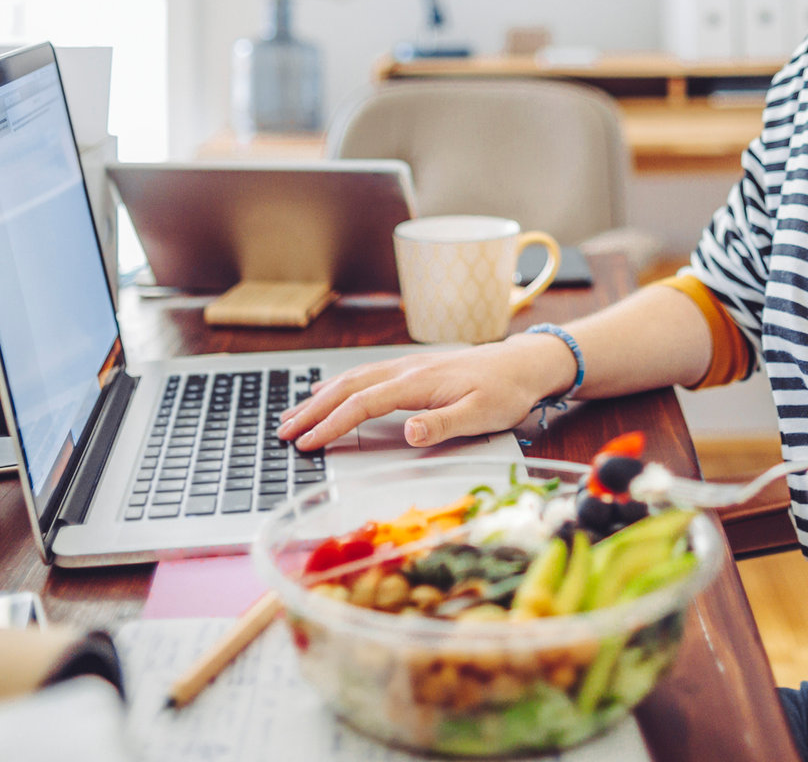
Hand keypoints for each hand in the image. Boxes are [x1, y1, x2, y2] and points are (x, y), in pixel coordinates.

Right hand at [275, 333, 576, 450]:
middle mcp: (406, 370)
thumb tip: (408, 431)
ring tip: (292, 414)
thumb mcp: (482, 414)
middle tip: (283, 432)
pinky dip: (338, 384)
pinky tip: (326, 391)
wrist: (524, 364)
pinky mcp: (412, 369)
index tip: (307, 443)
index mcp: (417, 382)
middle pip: (347, 388)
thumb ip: (443, 424)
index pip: (362, 404)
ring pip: (352, 379)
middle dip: (313, 410)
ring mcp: (407, 367)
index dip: (331, 424)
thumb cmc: (505, 391)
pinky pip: (365, 375)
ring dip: (319, 397)